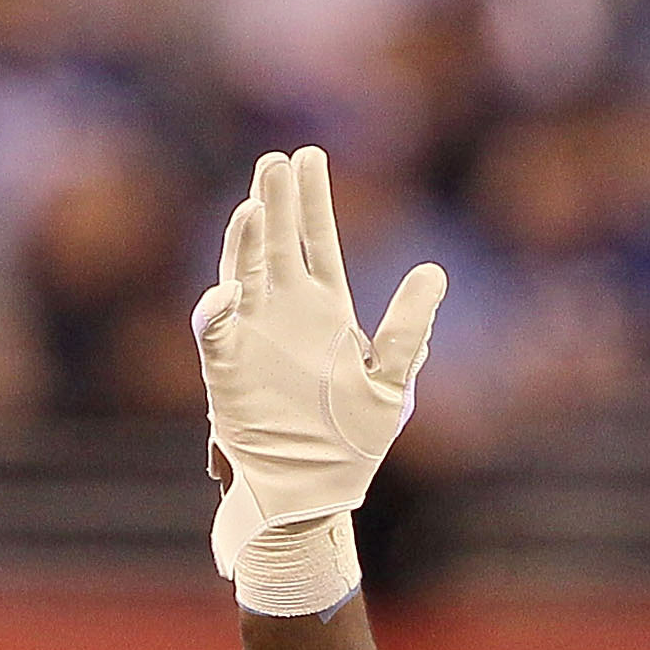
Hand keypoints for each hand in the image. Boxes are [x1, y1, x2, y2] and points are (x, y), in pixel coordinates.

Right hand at [193, 147, 444, 607]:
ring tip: (253, 201)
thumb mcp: (391, 385)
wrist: (312, 493)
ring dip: (244, 239)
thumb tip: (433, 272)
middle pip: (276, 244)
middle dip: (274, 202)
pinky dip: (218, 308)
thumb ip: (409, 330)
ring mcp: (252, 336)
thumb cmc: (353, 445)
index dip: (312, 201)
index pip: (317, 243)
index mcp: (327, 313)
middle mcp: (285, 315)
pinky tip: (231, 289)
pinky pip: (215, 330)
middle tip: (275, 160)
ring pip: (242, 273)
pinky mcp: (225, 367)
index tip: (310, 156)